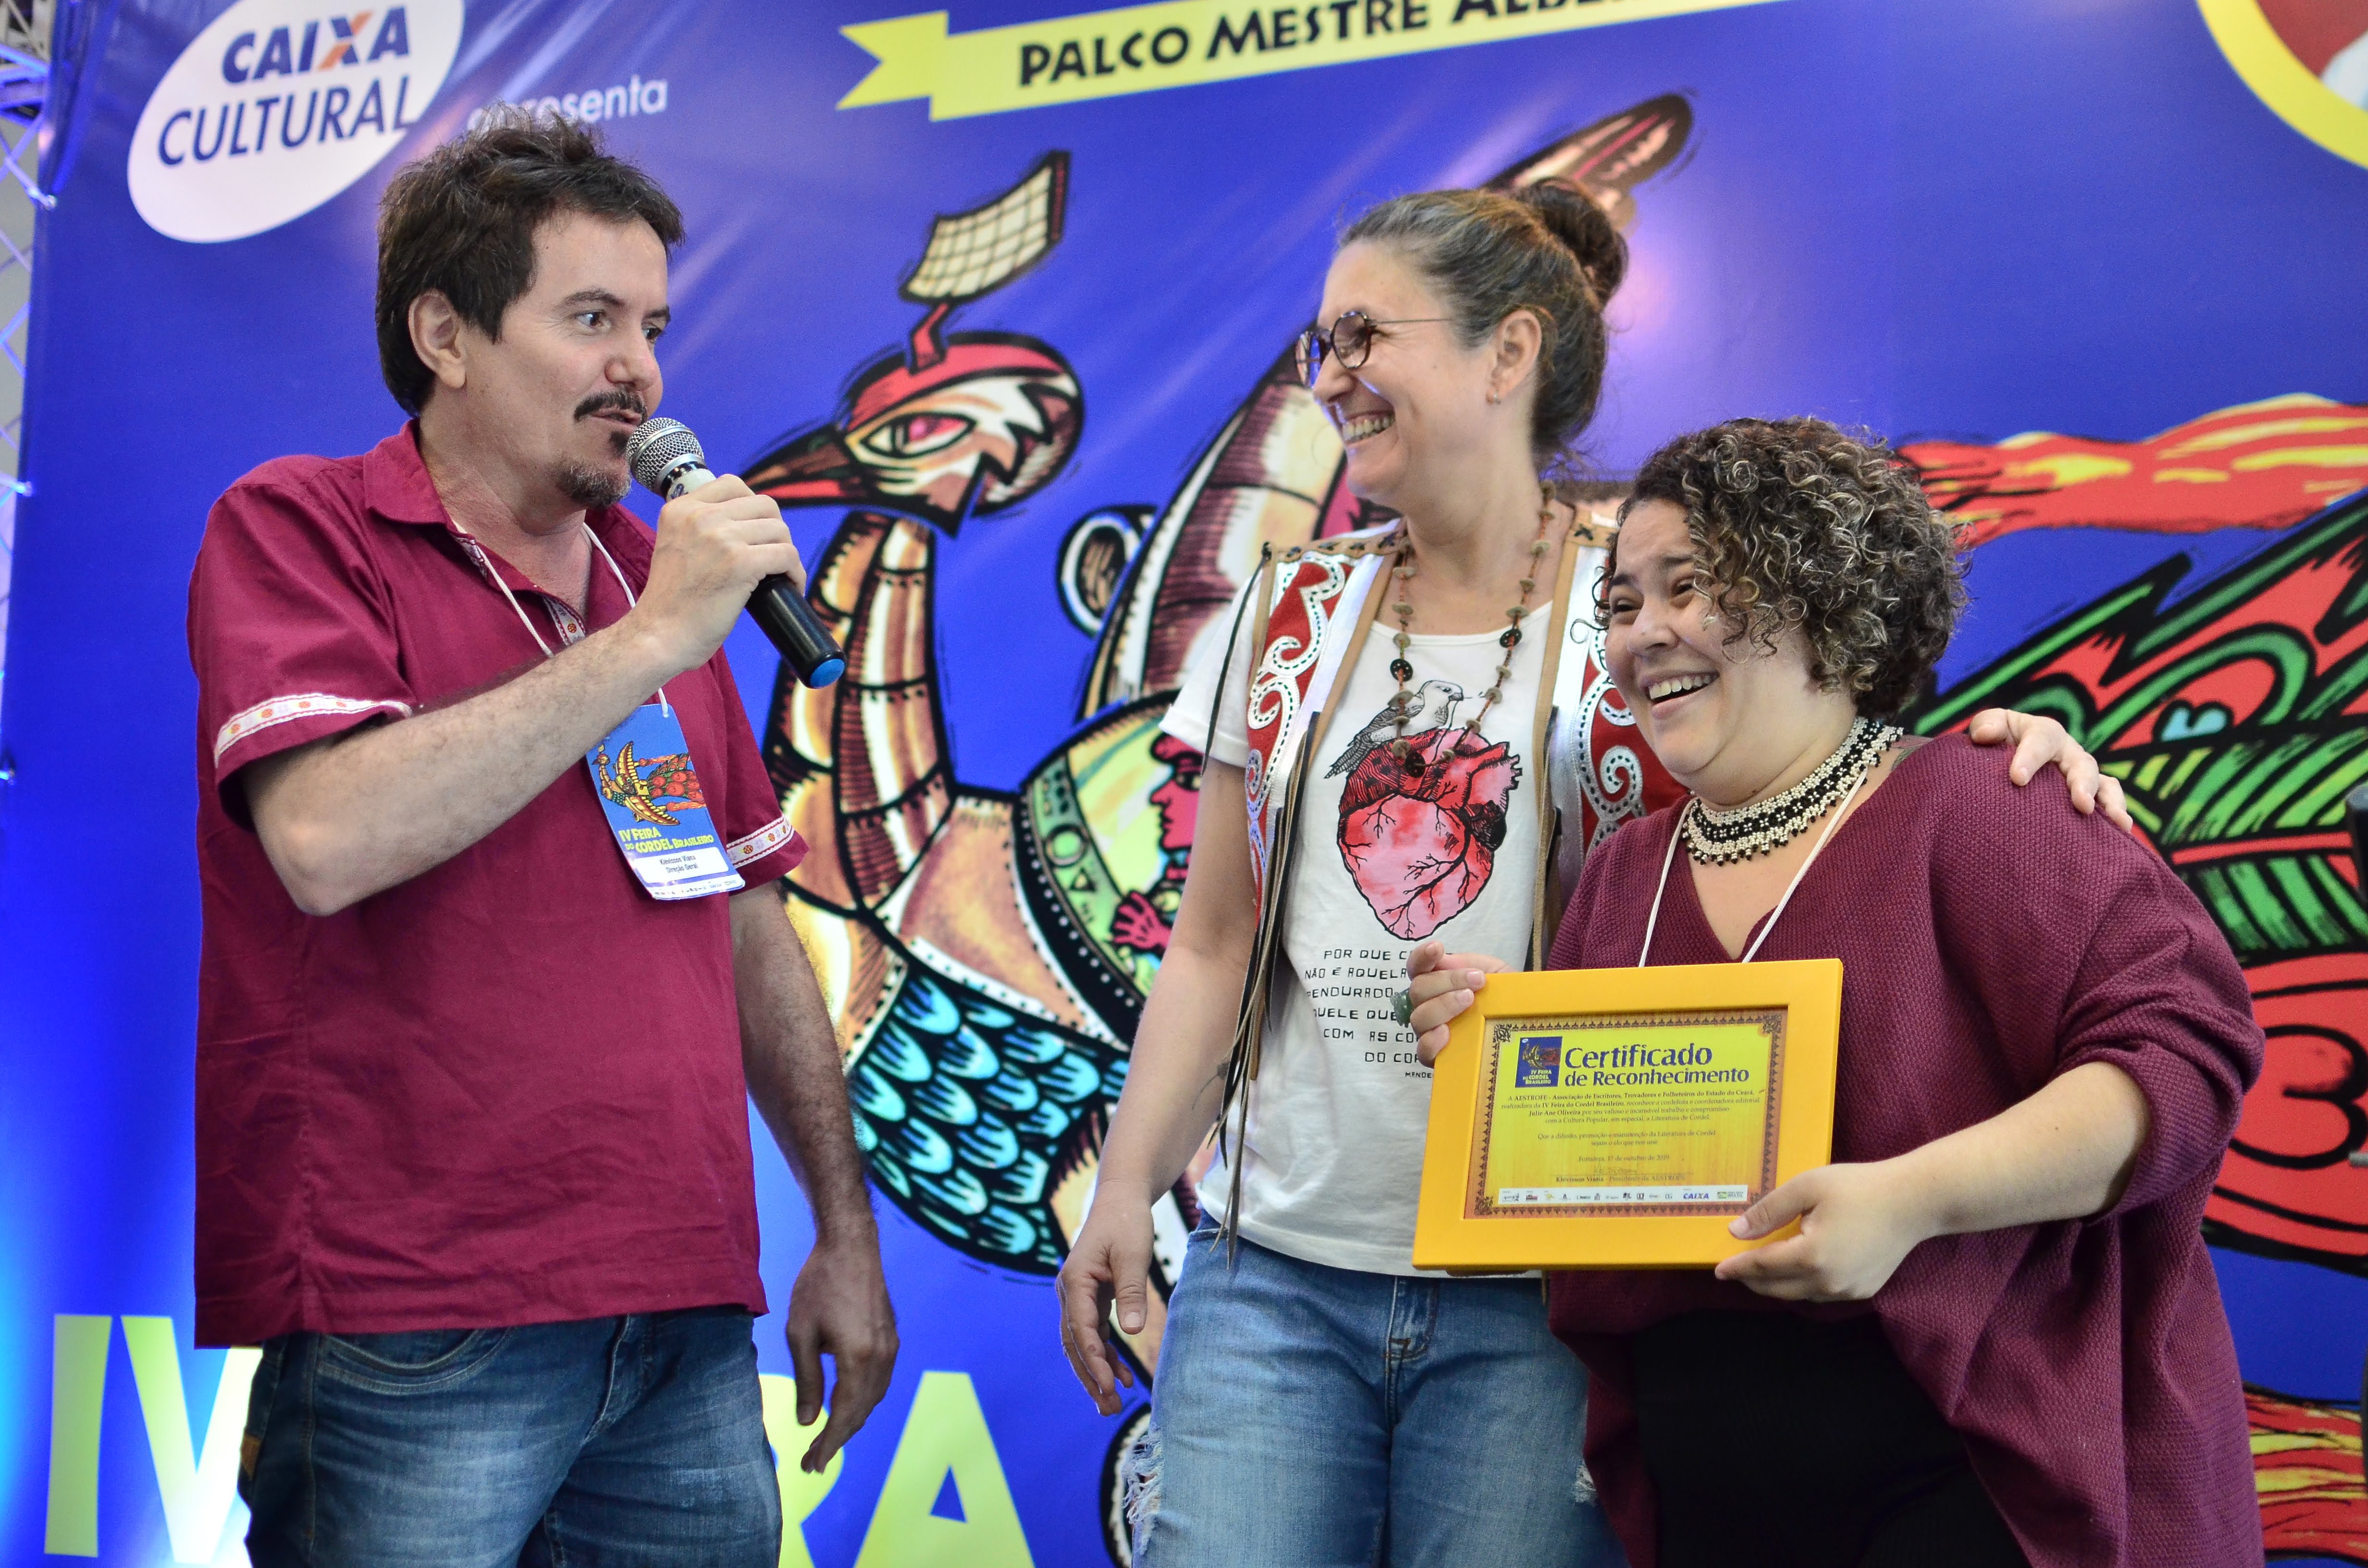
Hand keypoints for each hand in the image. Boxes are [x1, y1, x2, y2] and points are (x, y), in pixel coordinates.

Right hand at [630, 473, 807, 674]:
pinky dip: (795, 572)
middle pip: (764, 505)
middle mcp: (699, 516)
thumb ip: (701, 527)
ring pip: (780, 530)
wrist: (658, 636)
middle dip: (774, 531)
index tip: (755, 532)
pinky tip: (790, 586)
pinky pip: (787, 555)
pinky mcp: (740, 562)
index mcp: (681, 509)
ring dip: (786, 553)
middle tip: (771, 557)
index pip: (733, 484)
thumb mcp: (675, 546)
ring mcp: (720, 537)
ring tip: (780, 575)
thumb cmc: (671, 603)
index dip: (753, 508)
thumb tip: (747, 522)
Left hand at [782, 1230, 897, 1472]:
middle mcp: (882, 1357)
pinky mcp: (892, 1338)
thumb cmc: (818, 1285)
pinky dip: (863, 1400)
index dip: (829, 1444)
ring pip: (874, 1398)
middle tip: (813, 1462)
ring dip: (852, 1421)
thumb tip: (808, 1421)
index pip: (844, 1414)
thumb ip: (808, 1379)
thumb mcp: (800, 1333)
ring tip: (827, 1438)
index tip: (811, 1466)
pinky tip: (847, 1404)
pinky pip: (880, 1381)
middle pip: (862, 1411)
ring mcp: (891, 1347)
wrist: (852, 1246)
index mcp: (858, 1358)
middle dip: (838, 1439)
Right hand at [1056, 1186, 1152, 1415]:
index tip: (1110, 1385)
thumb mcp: (1133, 1254)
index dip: (1094, 1360)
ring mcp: (1078, 1297)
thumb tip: (1133, 1331)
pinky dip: (1106, 1356)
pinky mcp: (1091, 1298)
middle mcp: (1069, 1292)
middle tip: (1108, 1409)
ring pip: (1082, 1344)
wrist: (1120, 1199)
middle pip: (1075, 1344)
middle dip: (1090, 1377)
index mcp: (1074, 1281)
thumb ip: (1132, 1292)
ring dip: (1096, 1373)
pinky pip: (1094, 1334)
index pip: (1081, 1329)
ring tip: (1113, 1404)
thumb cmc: (1126, 1221)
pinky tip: (1124, 1376)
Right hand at [1407, 941, 1513, 1065]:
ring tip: (1469, 1000)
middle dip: (1446, 981)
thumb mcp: (1496, 971)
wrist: (1523, 1024)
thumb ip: (1472, 963)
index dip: (1421, 957)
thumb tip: (1446, 962)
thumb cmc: (1505, 996)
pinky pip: (1423, 1050)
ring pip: (1419, 1018)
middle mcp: (1428, 1006)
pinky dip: (1432, 1040)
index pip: (1417, 967)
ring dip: (1443, 1005)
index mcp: (1438, 982)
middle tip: (1477, 980)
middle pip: (1417, 990)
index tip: (1438, 948)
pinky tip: (1447, 1033)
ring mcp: (1429, 1032)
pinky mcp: (1436, 1057)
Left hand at [1712, 1161, 1931, 1301]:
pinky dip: (1802, 1285)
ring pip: (1799, 1295)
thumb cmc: (1859, 1187)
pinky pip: (1821, 1294)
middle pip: (1777, 1289)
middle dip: (1752, 1281)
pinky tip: (1796, 1269)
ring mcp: (1848, 1291)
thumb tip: (1737, 1231)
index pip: (1762, 1267)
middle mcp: (1829, 1282)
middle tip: (1735, 1270)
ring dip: (1777, 1285)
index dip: (1737, 1268)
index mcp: (1811, 1256)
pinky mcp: (1863, 1290)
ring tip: (1762, 1269)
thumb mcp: (1807, 1188)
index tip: (1718, 1269)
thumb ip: (1769, 1211)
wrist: (1914, 1202)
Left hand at [1967, 709, 2131, 831]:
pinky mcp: (2088, 798)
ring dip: (2111, 803)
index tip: (2017, 778)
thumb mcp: (1989, 728)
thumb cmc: (1997, 744)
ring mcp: (2082, 777)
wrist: (2002, 762)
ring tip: (2118, 822)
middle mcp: (2069, 754)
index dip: (2030, 758)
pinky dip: (2115, 818)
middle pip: (2082, 765)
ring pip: (2104, 785)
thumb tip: (1985, 735)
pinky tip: (2121, 835)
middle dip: (2083, 784)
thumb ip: (1987, 725)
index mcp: (2044, 734)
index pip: (2040, 741)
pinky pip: (2108, 804)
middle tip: (2082, 804)